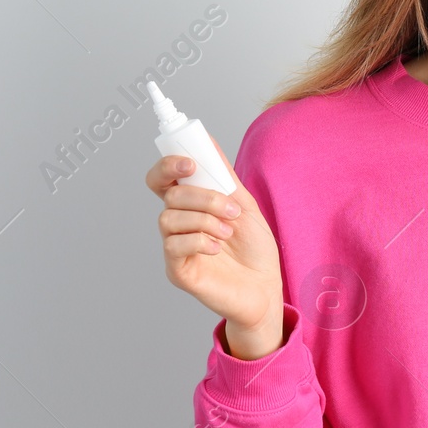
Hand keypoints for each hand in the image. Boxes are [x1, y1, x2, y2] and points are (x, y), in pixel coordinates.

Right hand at [145, 135, 285, 358]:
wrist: (266, 288)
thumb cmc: (254, 249)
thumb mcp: (244, 204)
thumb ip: (223, 176)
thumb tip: (207, 140)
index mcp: (190, 205)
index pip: (162, 179)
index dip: (168, 165)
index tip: (190, 164)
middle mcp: (177, 224)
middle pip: (168, 195)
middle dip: (203, 197)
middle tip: (231, 209)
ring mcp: (174, 247)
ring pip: (169, 218)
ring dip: (206, 219)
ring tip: (229, 232)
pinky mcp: (177, 270)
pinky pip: (173, 245)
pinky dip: (200, 240)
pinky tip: (218, 248)